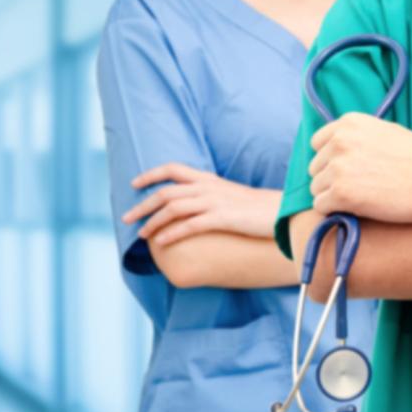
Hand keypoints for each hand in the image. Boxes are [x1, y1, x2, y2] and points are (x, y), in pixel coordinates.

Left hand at [121, 163, 280, 244]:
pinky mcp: (223, 218)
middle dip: (143, 205)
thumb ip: (209, 197)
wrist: (284, 212)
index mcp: (208, 179)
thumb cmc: (258, 208)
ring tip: (141, 235)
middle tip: (126, 218)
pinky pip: (190, 225)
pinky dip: (172, 233)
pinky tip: (161, 242)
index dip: (151, 175)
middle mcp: (208, 187)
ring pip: (173, 208)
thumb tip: (192, 208)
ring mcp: (215, 202)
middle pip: (166, 192)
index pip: (172, 169)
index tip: (134, 184)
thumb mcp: (229, 196)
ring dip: (153, 222)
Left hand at [309, 113, 411, 223]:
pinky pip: (321, 206)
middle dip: (332, 179)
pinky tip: (358, 208)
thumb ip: (356, 135)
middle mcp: (340, 141)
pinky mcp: (341, 193)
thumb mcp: (385, 131)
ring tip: (364, 197)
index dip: (331, 159)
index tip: (350, 169)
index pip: (317, 143)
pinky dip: (335, 211)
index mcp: (349, 123)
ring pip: (316, 188)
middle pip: (315, 167)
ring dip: (334, 196)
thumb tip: (329, 145)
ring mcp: (338, 167)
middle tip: (362, 186)